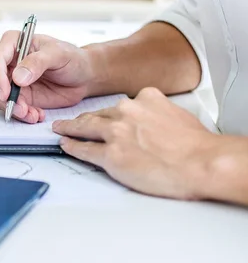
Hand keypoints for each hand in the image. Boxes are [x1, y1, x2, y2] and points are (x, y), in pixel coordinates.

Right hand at [0, 31, 94, 122]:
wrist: (83, 77)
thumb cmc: (72, 58)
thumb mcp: (58, 54)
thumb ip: (37, 62)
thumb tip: (17, 77)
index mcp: (14, 43)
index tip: (6, 92)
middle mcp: (9, 62)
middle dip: (4, 98)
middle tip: (21, 108)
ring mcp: (12, 80)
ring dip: (13, 109)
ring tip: (32, 114)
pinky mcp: (19, 96)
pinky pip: (12, 108)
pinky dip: (22, 115)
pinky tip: (36, 114)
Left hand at [52, 87, 217, 199]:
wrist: (201, 163)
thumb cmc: (196, 146)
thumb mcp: (178, 115)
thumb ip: (157, 113)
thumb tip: (154, 121)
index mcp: (145, 99)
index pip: (119, 106)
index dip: (108, 114)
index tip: (102, 117)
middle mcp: (127, 112)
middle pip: (97, 115)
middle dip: (83, 120)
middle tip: (71, 122)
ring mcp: (116, 133)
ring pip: (85, 129)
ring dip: (69, 129)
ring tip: (60, 129)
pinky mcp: (110, 155)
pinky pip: (84, 149)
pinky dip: (72, 147)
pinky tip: (65, 145)